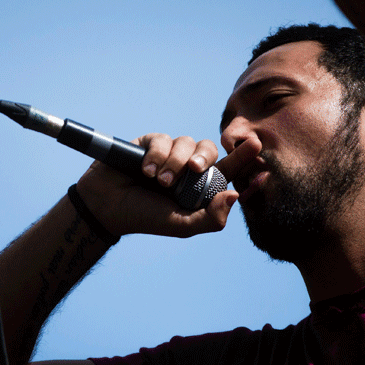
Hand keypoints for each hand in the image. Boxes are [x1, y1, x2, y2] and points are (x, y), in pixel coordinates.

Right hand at [75, 133, 261, 238]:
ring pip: (186, 143)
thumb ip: (211, 217)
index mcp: (201, 186)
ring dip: (174, 162)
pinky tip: (145, 170)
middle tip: (193, 170)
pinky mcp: (151, 143)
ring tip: (158, 181)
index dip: (244, 158)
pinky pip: (163, 139)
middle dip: (205, 157)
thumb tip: (235, 195)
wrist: (107, 206)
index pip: (228, 169)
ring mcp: (170, 154)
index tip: (257, 146)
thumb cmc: (145, 217)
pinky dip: (156, 155)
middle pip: (210, 149)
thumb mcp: (182, 225)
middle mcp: (188, 167)